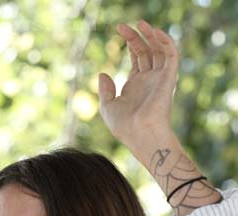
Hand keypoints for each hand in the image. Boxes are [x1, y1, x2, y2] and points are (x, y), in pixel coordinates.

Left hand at [98, 20, 178, 145]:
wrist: (140, 133)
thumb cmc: (124, 126)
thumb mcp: (108, 107)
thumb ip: (105, 91)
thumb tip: (102, 74)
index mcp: (136, 85)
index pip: (137, 57)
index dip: (131, 42)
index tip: (120, 30)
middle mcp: (149, 80)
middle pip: (146, 51)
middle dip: (136, 37)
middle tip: (122, 26)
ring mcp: (159, 78)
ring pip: (159, 49)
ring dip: (151, 35)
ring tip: (139, 23)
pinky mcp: (168, 78)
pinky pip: (171, 54)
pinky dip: (165, 41)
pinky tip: (153, 32)